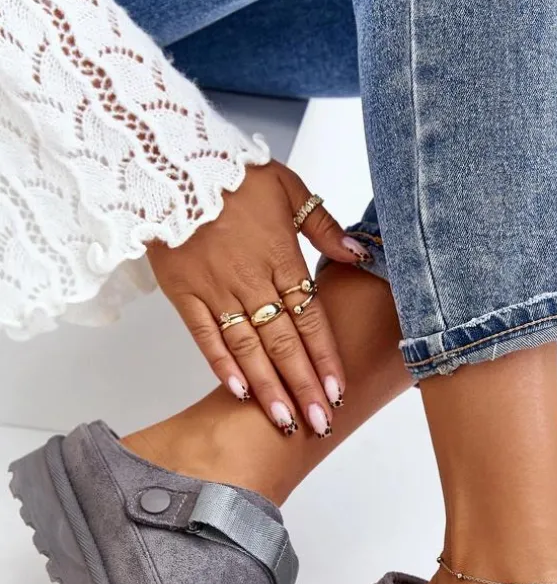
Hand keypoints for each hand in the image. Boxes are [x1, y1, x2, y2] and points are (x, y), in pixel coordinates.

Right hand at [145, 161, 370, 436]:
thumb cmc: (232, 172)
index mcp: (282, 257)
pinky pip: (206, 337)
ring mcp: (217, 290)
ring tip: (286, 421)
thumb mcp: (288, 187)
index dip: (325, 357)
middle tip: (320, 423)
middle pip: (284, 343)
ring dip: (269, 388)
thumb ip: (322, 225)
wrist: (170, 160)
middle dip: (304, 387)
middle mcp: (252, 281)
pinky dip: (223, 365)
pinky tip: (241, 392)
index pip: (311, 318)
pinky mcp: (184, 293)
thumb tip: (359, 254)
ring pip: (249, 348)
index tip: (338, 391)